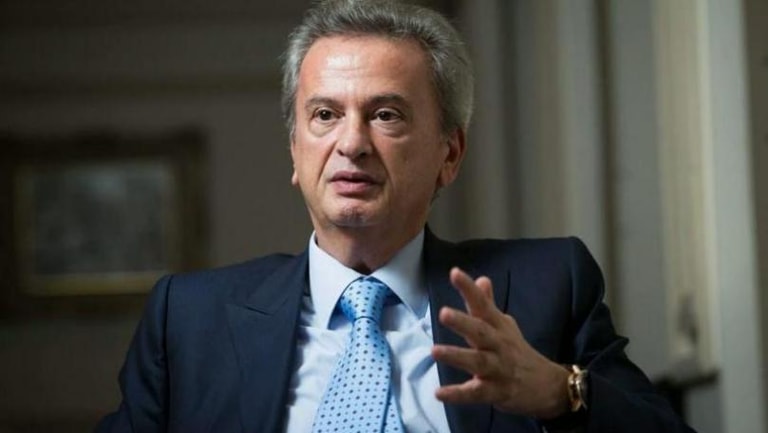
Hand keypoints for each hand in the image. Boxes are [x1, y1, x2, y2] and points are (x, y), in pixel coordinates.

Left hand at [431, 267, 570, 418]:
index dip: (469, 289)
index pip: (483, 305)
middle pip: (481, 332)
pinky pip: (476, 393)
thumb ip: (488, 304)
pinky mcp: (497, 392)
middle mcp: (499, 345)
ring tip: (434, 351)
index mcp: (498, 327)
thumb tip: (481, 278)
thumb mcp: (505, 326)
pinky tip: (439, 393)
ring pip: (478, 361)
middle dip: (463, 322)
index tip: (454, 272)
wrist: (549, 386)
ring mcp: (499, 369)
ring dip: (457, 356)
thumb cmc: (518, 352)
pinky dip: (458, 394)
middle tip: (443, 313)